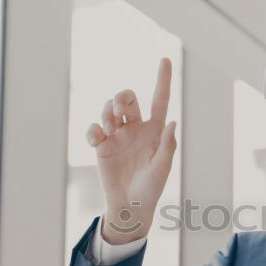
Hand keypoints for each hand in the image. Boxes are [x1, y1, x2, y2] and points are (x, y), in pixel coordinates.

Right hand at [86, 57, 177, 244]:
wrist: (129, 206)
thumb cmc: (151, 188)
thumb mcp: (162, 168)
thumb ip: (168, 146)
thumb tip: (173, 122)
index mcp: (155, 130)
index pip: (160, 100)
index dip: (162, 80)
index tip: (166, 59)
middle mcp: (136, 129)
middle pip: (128, 99)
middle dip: (121, 96)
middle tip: (119, 107)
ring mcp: (118, 136)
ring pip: (110, 110)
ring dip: (107, 112)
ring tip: (109, 126)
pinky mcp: (102, 146)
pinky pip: (94, 129)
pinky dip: (92, 129)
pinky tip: (95, 138)